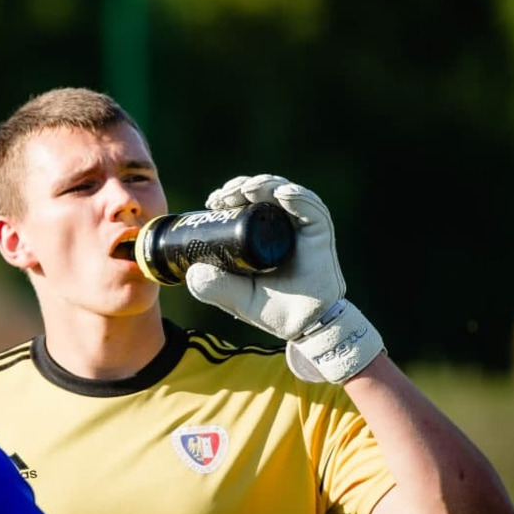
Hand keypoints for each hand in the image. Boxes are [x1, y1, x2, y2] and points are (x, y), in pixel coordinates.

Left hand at [185, 173, 383, 383]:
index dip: (229, 195)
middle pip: (263, 194)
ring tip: (247, 189)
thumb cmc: (270, 310)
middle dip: (242, 187)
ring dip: (265, 185)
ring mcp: (301, 228)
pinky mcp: (320, 234)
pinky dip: (298, 197)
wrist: (301, 328)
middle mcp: (280, 226)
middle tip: (225, 195)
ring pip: (285, 193)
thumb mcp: (233, 298)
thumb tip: (192, 272)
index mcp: (259, 234)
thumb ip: (212, 287)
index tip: (213, 201)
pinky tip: (282, 193)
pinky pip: (312, 209)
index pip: (244, 203)